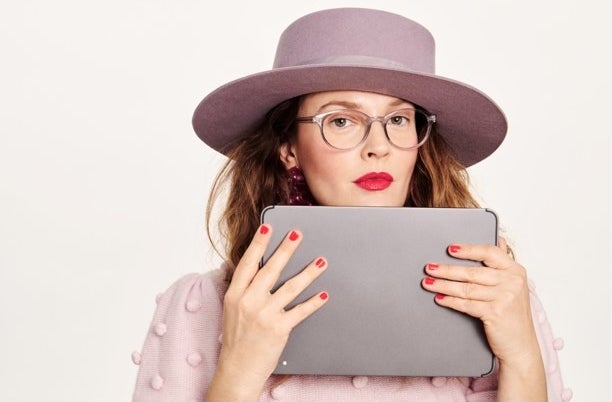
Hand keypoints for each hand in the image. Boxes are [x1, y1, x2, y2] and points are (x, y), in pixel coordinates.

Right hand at [207, 224, 327, 400]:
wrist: (237, 369)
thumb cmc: (236, 339)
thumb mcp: (232, 310)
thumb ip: (243, 289)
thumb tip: (256, 268)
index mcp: (235, 295)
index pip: (247, 264)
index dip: (258, 244)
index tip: (267, 228)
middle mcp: (249, 302)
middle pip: (271, 270)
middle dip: (286, 249)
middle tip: (298, 234)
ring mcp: (265, 315)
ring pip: (291, 287)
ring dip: (308, 273)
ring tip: (321, 261)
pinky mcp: (279, 328)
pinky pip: (301, 310)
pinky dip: (314, 302)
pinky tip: (324, 294)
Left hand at [421, 238, 539, 365]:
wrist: (521, 345)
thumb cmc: (513, 315)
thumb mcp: (513, 286)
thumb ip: (503, 266)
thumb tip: (500, 240)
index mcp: (515, 271)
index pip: (490, 252)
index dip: (469, 250)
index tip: (450, 249)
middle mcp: (512, 282)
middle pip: (472, 272)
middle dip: (447, 270)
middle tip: (430, 268)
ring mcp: (504, 298)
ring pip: (466, 288)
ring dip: (443, 285)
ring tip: (428, 282)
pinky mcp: (495, 313)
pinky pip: (466, 304)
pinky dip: (450, 301)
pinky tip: (439, 298)